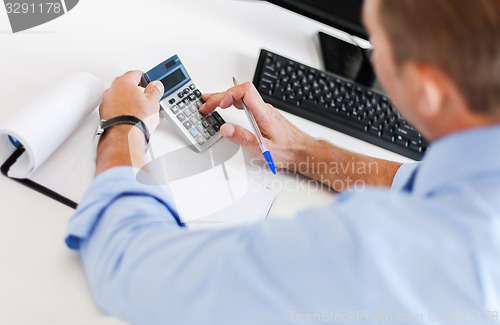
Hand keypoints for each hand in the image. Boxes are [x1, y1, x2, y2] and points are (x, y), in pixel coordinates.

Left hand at [94, 71, 163, 176]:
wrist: (125, 137)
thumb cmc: (136, 119)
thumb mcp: (153, 102)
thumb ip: (155, 90)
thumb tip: (155, 86)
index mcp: (123, 82)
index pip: (136, 74)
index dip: (146, 78)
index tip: (151, 84)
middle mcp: (112, 90)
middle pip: (127, 86)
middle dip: (138, 91)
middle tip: (148, 98)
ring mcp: (106, 103)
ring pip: (121, 98)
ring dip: (130, 102)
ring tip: (142, 112)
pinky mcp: (105, 115)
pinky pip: (116, 109)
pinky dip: (124, 112)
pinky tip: (133, 119)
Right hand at [199, 82, 313, 170]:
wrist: (304, 151)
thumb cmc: (289, 150)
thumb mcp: (264, 149)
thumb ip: (243, 138)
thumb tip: (226, 128)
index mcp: (264, 113)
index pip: (245, 91)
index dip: (230, 94)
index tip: (220, 105)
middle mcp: (264, 108)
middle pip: (239, 93)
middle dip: (220, 97)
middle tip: (205, 106)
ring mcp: (263, 110)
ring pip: (241, 97)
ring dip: (224, 98)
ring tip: (209, 102)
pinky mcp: (263, 114)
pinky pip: (244, 102)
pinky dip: (231, 103)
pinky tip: (225, 106)